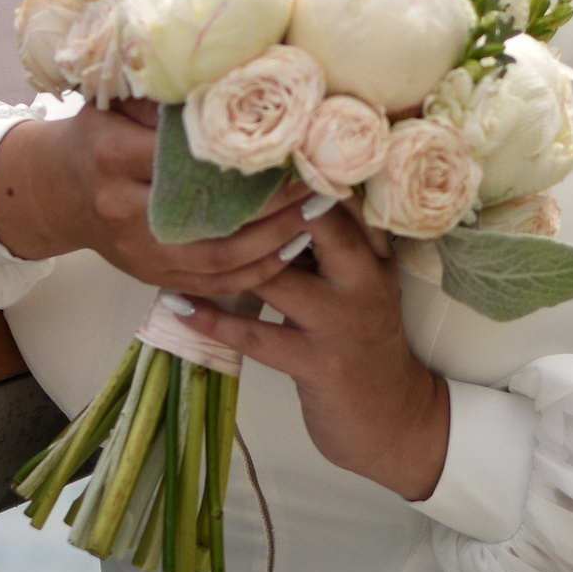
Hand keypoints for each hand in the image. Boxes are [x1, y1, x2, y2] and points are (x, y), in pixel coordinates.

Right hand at [0, 101, 310, 297]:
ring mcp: (137, 251)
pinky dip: (254, 272)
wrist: (55, 191)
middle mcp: (123, 210)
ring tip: (313, 217)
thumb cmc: (93, 136)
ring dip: (271, 243)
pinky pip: (210, 283)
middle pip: (207, 219)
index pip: (182, 159)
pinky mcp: (150, 276)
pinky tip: (289, 249)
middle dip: (269, 207)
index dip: (237, 156)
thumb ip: (160, 93)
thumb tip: (225, 72)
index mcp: (112, 156)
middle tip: (316, 186)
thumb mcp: (113, 102)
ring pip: (215, 259)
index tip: (284, 144)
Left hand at [179, 200, 449, 501]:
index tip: (247, 152)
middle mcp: (362, 280)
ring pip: (277, 275)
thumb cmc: (364, 341)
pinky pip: (256, 335)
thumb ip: (331, 246)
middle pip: (315, 224)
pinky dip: (214, 320)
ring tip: (177, 240)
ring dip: (224, 259)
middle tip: (209, 183)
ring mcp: (341, 322)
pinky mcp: (318, 364)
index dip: (295, 173)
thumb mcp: (362, 285)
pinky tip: (180, 305)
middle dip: (263, 203)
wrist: (395, 419)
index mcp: (372, 256)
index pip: (338, 199)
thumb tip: (271, 197)